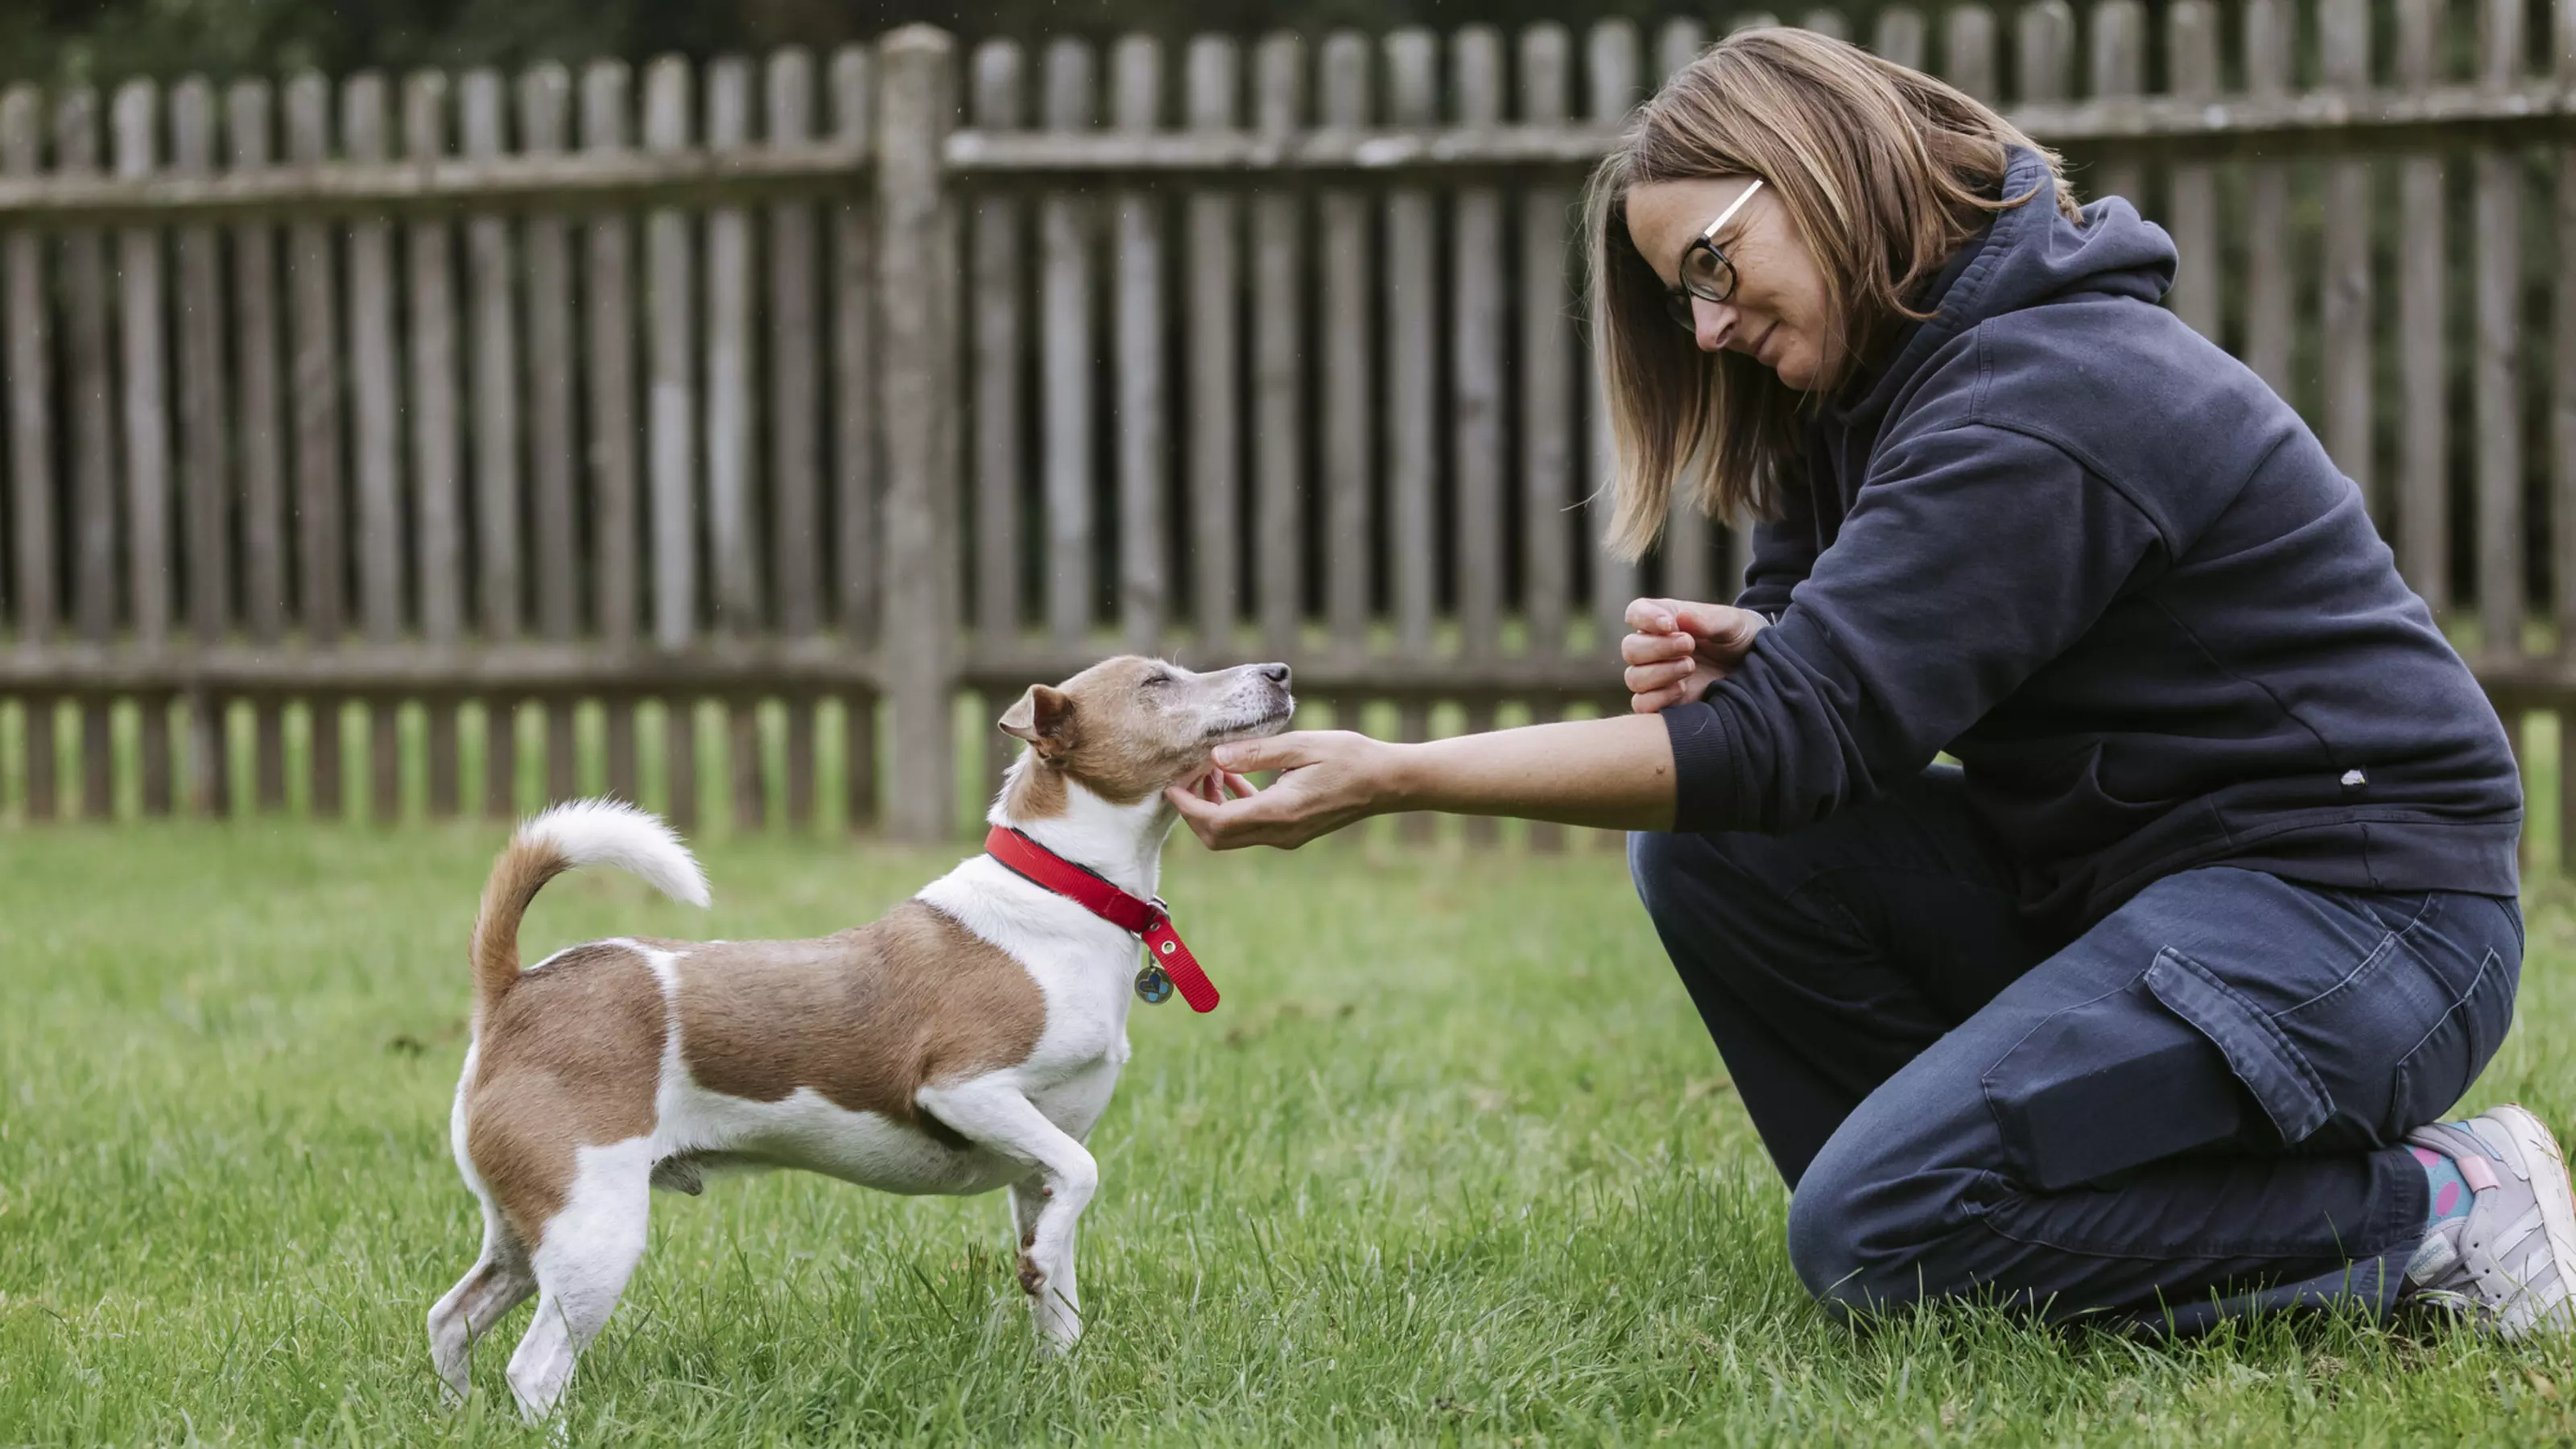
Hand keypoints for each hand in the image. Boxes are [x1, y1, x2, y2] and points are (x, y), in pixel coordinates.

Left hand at [1163, 730, 1396, 849]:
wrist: (1388, 782)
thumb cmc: (1350, 758)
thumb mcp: (1301, 745)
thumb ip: (1255, 752)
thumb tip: (1215, 756)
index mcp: (1279, 811)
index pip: (1216, 821)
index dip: (1188, 806)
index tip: (1172, 783)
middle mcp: (1279, 832)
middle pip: (1217, 836)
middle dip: (1194, 809)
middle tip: (1190, 774)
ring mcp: (1287, 836)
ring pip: (1232, 834)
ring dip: (1213, 806)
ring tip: (1212, 768)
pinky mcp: (1293, 831)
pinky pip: (1251, 827)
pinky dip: (1234, 806)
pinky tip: (1236, 776)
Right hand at [1621, 597, 1768, 713]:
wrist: (1761, 671)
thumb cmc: (1741, 639)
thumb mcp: (1732, 623)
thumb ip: (1707, 619)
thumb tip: (1680, 618)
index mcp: (1665, 622)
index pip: (1636, 614)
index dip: (1645, 618)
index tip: (1669, 624)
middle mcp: (1655, 649)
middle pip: (1630, 648)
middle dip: (1658, 647)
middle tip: (1690, 644)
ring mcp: (1657, 678)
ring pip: (1634, 677)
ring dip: (1660, 671)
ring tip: (1690, 666)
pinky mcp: (1664, 703)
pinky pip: (1641, 704)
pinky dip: (1658, 697)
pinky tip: (1682, 689)